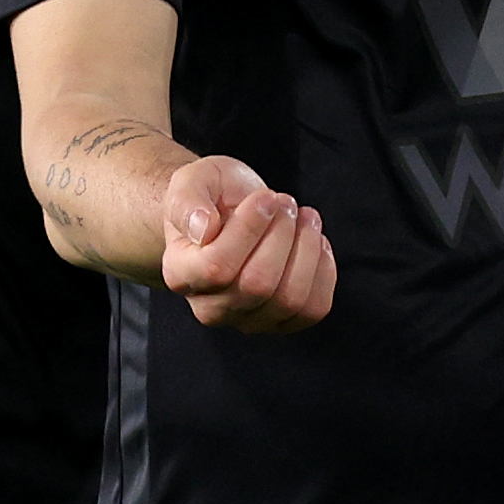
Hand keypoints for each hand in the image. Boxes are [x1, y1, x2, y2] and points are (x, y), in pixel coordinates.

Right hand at [158, 154, 332, 329]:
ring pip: (289, 300)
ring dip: (307, 250)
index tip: (266, 197)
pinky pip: (313, 309)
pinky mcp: (281, 321)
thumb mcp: (191, 182)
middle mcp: (209, 306)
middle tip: (285, 203)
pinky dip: (323, 272)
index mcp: (180, 273)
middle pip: (257, 285)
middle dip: (282, 235)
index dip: (249, 230)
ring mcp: (246, 320)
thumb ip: (187, 201)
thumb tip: (202, 228)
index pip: (216, 268)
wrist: (228, 212)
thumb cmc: (209, 198)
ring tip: (304, 217)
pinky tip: (315, 241)